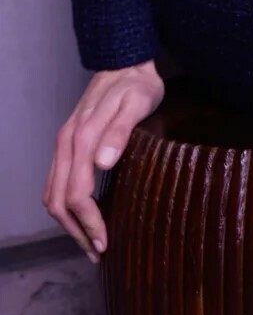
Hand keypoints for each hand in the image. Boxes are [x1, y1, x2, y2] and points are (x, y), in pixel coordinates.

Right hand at [42, 59, 164, 261]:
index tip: (105, 242)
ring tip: (91, 242)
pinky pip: (56, 182)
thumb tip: (101, 164)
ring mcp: (63, 144)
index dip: (89, 222)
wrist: (125, 62)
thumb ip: (121, 132)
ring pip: (52, 194)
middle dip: (77, 231)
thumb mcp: (138, 103)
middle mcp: (66, 143)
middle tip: (99, 252)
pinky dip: (65, 206)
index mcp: (82, 137)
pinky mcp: (67, 145)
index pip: (77, 193)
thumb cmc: (137, 84)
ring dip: (68, 223)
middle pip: (58, 200)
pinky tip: (84, 216)